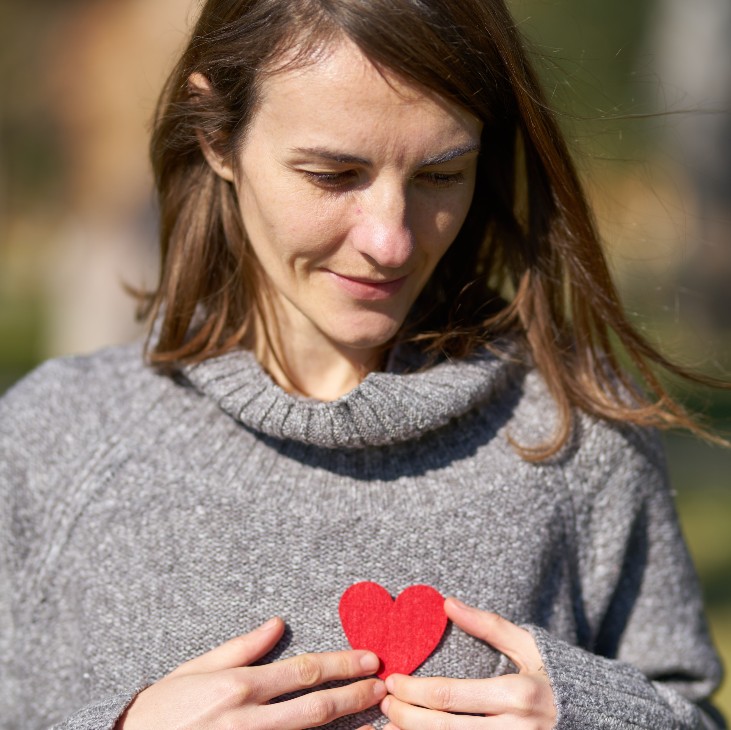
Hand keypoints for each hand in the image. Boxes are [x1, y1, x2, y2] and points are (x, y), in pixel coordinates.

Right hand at [117, 617, 384, 729]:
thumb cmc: (161, 710)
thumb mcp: (195, 668)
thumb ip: (241, 647)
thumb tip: (278, 623)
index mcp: (238, 685)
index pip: (303, 670)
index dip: (341, 664)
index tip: (369, 659)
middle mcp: (247, 718)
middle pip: (315, 705)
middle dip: (354, 694)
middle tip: (384, 687)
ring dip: (347, 727)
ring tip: (377, 718)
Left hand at [380, 597, 555, 728]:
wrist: (603, 719)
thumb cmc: (559, 678)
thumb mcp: (529, 646)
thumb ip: (488, 625)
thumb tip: (448, 603)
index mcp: (516, 694)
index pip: (448, 695)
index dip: (413, 690)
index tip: (392, 680)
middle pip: (443, 728)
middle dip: (405, 716)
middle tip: (383, 702)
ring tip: (389, 727)